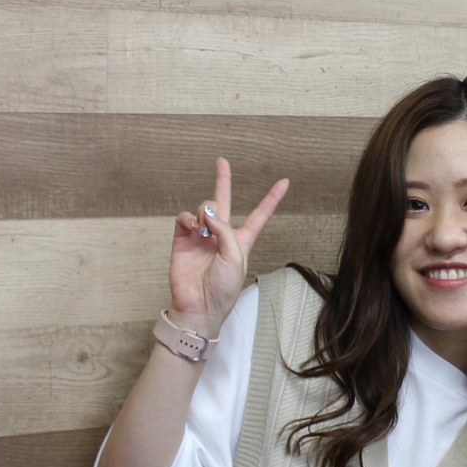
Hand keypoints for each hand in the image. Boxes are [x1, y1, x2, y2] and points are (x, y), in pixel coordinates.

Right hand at [167, 157, 288, 335]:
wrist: (199, 305)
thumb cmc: (223, 288)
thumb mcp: (236, 259)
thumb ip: (225, 232)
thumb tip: (208, 214)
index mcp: (241, 241)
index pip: (259, 215)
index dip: (271, 199)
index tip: (284, 182)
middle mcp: (221, 235)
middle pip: (223, 202)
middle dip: (222, 181)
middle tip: (221, 161)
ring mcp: (200, 236)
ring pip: (204, 208)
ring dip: (206, 212)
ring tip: (204, 228)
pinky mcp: (182, 239)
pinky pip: (184, 218)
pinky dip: (188, 218)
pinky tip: (192, 227)